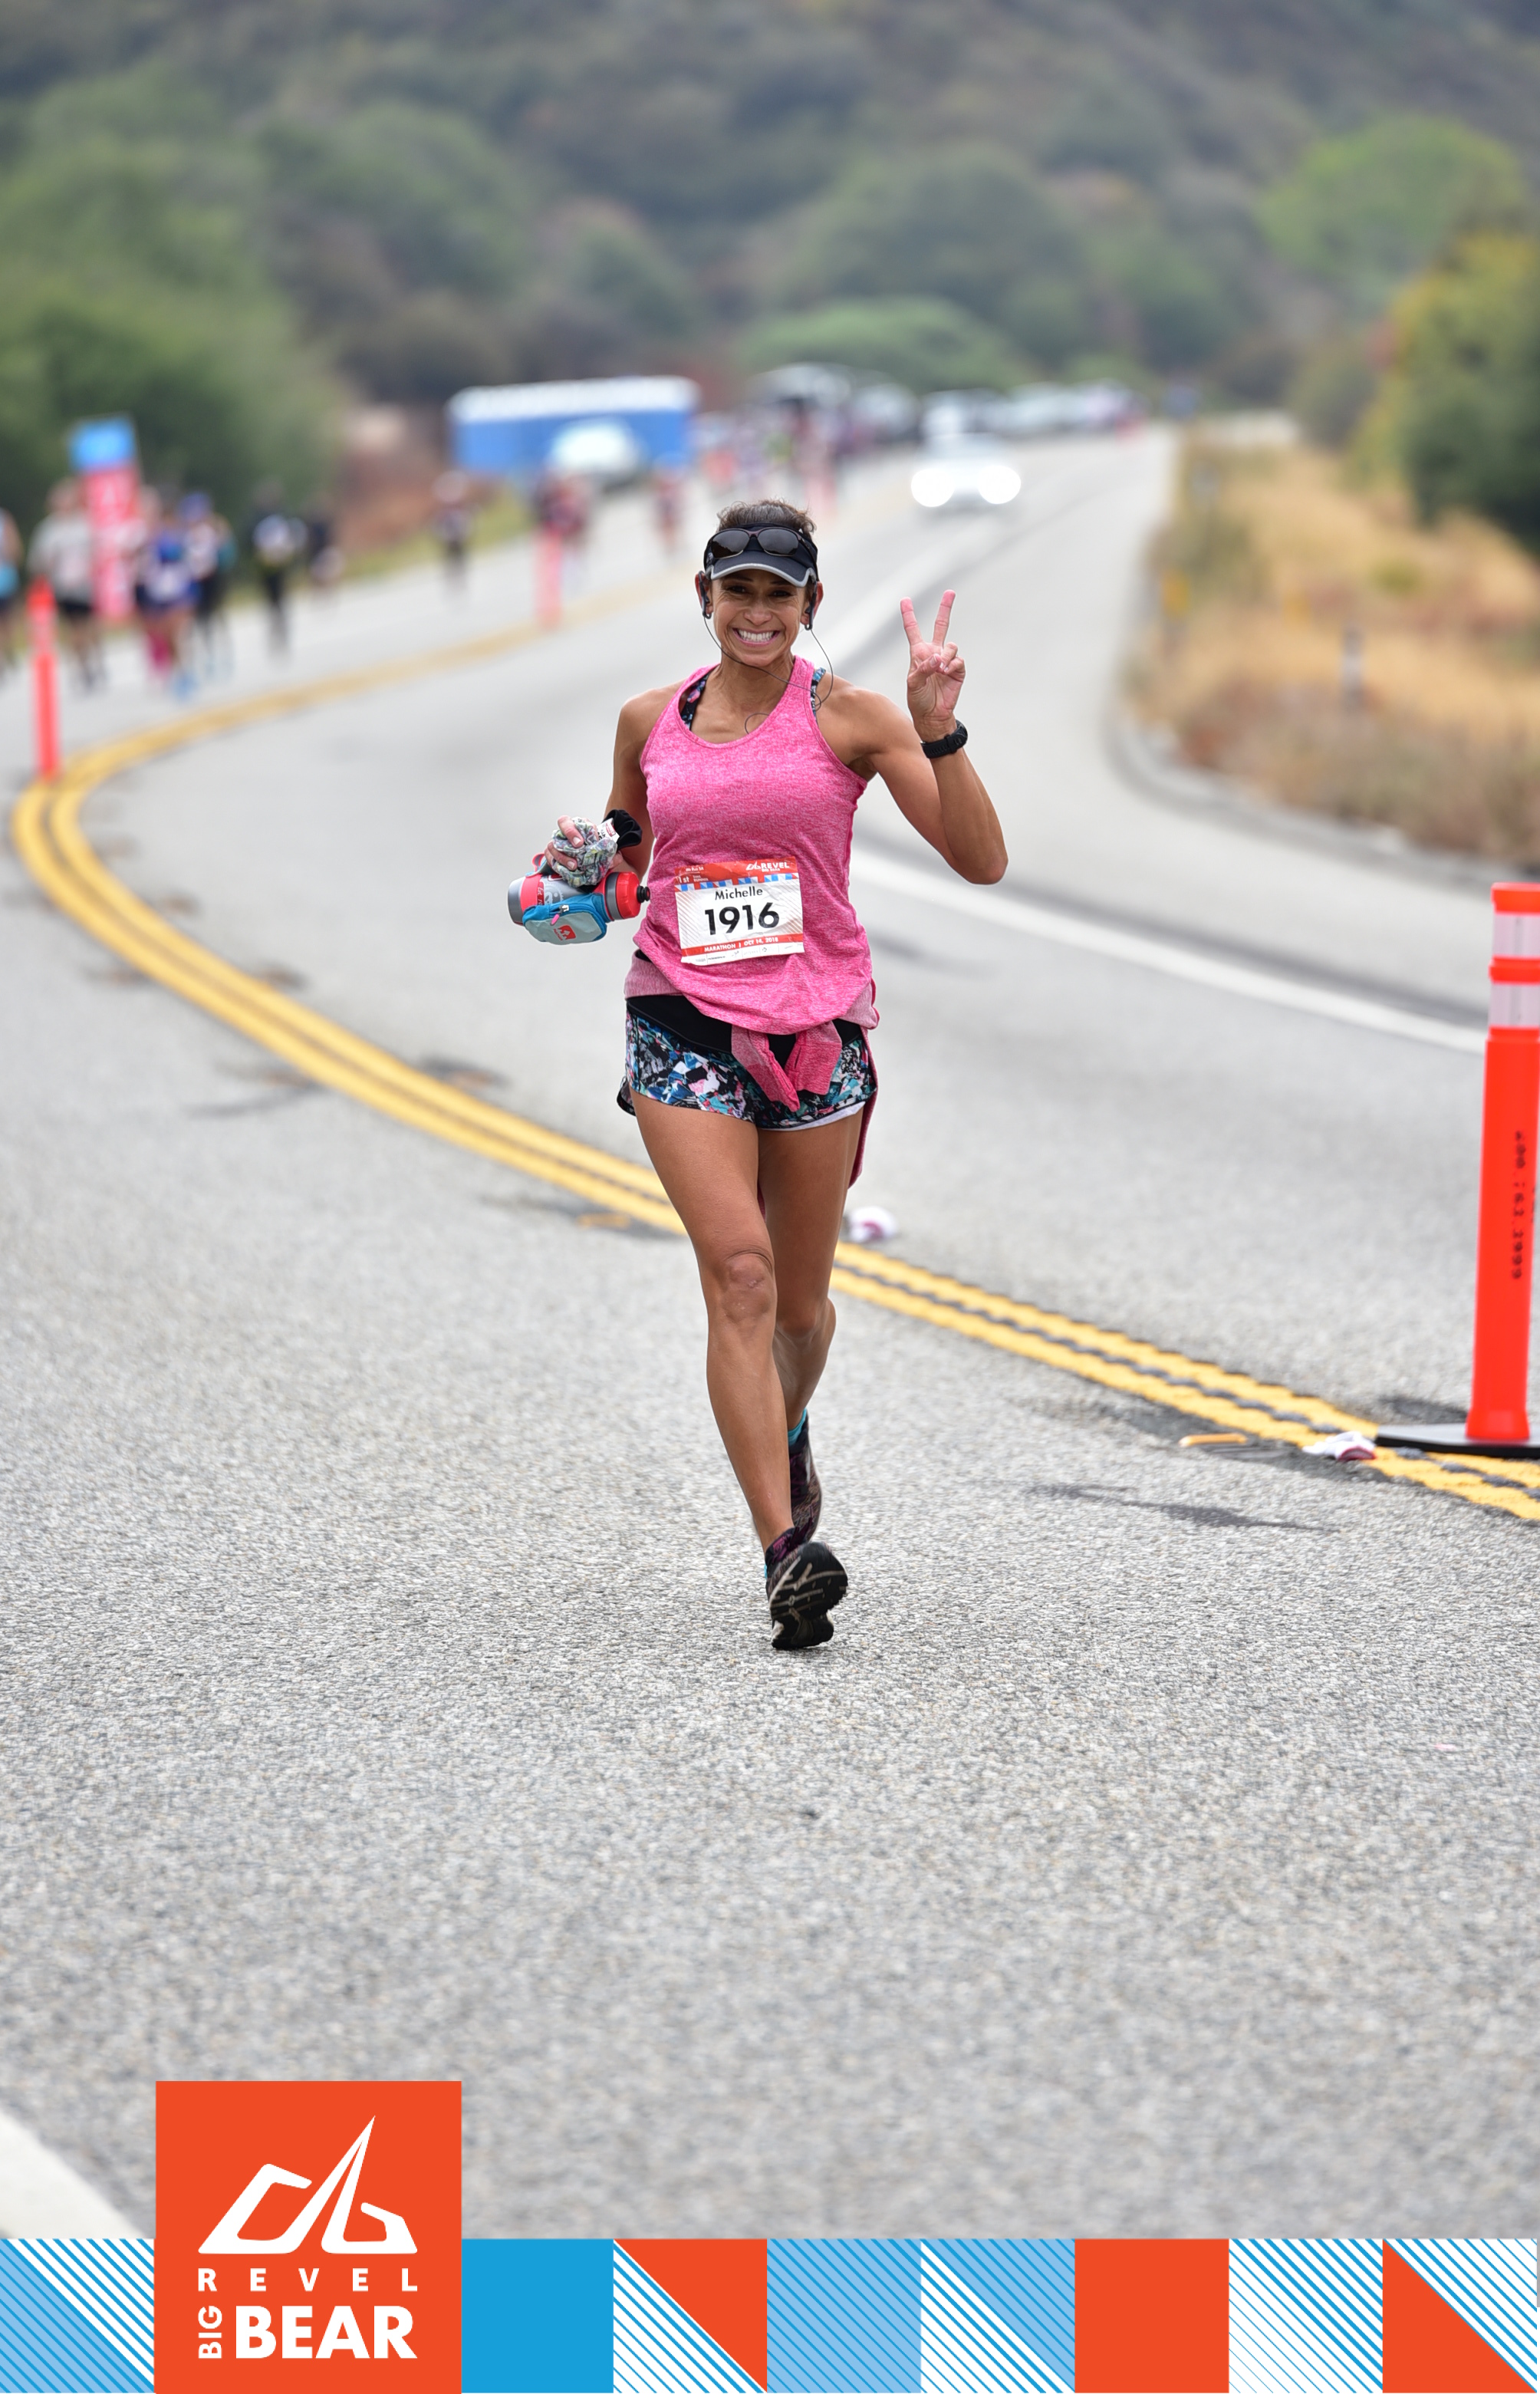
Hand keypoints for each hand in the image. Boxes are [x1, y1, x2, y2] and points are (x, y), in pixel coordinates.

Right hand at [535, 814, 617, 888]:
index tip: (587, 841)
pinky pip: (549, 857)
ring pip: (554, 844)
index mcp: (580, 826)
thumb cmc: (593, 851)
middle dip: (570, 833)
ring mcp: (557, 842)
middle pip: (563, 823)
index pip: (579, 822)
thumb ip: (611, 853)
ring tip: (574, 865)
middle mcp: (567, 830)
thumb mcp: (604, 851)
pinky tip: (565, 869)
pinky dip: (556, 863)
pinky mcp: (551, 854)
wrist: (586, 859)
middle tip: (578, 847)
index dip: (582, 830)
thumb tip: (615, 858)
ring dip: (563, 855)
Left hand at [900, 589, 964, 740]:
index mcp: (919, 653)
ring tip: (940, 669)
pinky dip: (952, 665)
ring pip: (951, 645)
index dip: (909, 615)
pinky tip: (946, 674)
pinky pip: (958, 660)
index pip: (913, 630)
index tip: (905, 600)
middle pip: (941, 625)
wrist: (933, 715)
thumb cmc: (918, 699)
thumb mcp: (913, 683)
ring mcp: (947, 660)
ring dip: (945, 656)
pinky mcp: (958, 669)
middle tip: (950, 592)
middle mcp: (934, 653)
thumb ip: (923, 668)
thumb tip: (937, 658)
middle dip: (945, 608)